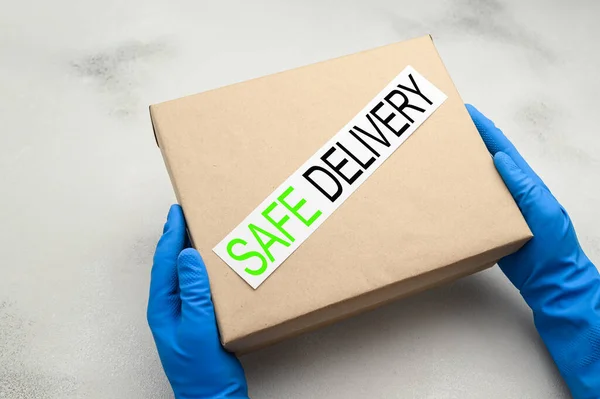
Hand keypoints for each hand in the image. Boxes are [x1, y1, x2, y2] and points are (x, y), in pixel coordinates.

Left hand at [147, 205, 248, 398]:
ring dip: (187, 252)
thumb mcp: (198, 328)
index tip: (176, 213)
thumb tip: (187, 257)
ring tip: (195, 232)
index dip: (170, 236)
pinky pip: (197, 286)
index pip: (164, 263)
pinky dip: (202, 269)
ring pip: (182, 274)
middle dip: (174, 239)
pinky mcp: (198, 319)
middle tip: (183, 216)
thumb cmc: (201, 370)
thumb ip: (193, 292)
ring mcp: (183, 314)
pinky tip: (212, 264)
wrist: (213, 396)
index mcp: (163, 307)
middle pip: (170, 265)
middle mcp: (170, 307)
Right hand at [467, 105, 599, 398]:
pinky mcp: (490, 225)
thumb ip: (523, 185)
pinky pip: (471, 204)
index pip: (501, 149)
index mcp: (525, 182)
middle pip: (485, 160)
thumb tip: (500, 157)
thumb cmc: (553, 246)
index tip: (466, 113)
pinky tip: (443, 193)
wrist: (550, 280)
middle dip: (468, 142)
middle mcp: (511, 191)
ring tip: (438, 157)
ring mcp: (500, 208)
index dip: (485, 129)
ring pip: (476, 181)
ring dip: (459, 167)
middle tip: (445, 131)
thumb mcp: (543, 211)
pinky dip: (458, 194)